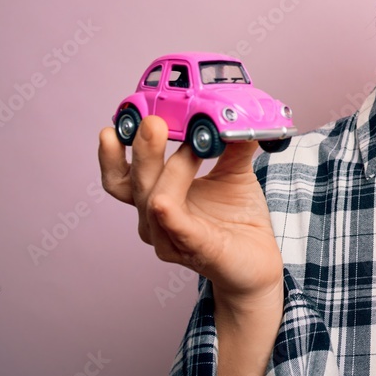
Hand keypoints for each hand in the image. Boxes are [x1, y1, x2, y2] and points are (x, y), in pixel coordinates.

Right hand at [98, 115, 283, 300]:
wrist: (257, 263)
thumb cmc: (237, 220)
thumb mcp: (235, 174)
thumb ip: (232, 145)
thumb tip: (237, 112)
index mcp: (158, 196)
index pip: (123, 173)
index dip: (119, 148)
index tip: (129, 116)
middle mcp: (155, 218)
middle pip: (133, 184)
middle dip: (141, 151)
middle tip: (151, 122)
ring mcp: (171, 238)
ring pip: (154, 201)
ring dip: (170, 171)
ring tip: (190, 146)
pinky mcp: (195, 250)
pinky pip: (175, 228)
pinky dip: (168, 211)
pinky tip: (163, 201)